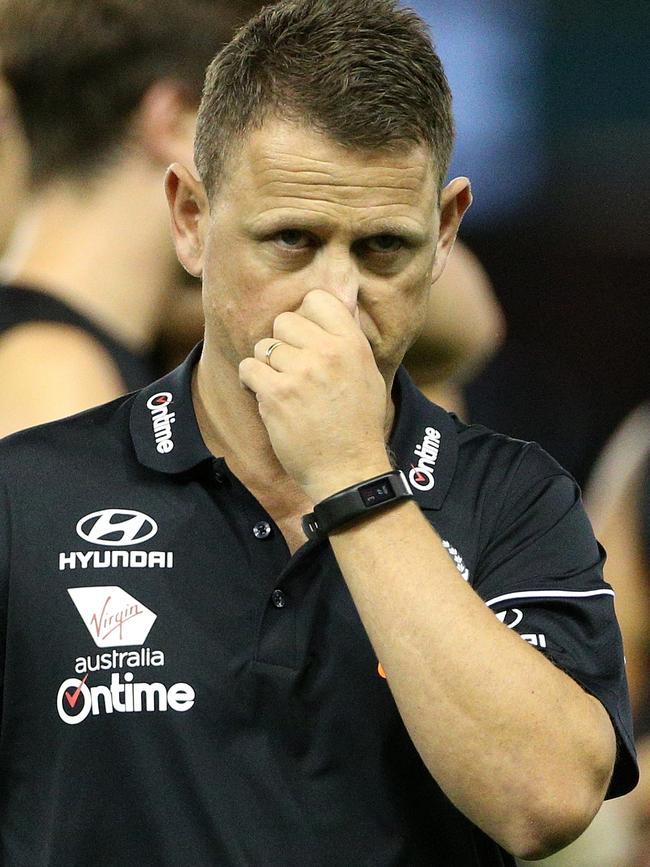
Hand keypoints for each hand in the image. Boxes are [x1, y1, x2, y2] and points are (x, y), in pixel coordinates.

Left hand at [238, 290, 391, 502]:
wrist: (349, 469)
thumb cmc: (358, 425)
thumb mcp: (368, 374)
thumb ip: (348, 340)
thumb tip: (336, 306)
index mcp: (352, 343)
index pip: (316, 299)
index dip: (305, 317)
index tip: (305, 339)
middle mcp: (328, 352)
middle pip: (284, 322)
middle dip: (283, 345)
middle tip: (292, 371)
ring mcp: (302, 372)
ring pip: (263, 347)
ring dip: (267, 367)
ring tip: (284, 391)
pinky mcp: (278, 394)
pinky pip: (248, 368)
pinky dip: (252, 383)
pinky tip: (267, 398)